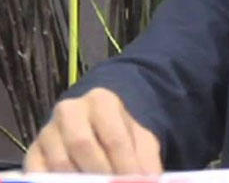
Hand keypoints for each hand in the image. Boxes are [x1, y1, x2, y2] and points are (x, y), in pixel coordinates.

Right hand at [24, 87, 161, 173]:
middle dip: (101, 173)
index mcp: (101, 100)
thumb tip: (150, 180)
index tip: (136, 182)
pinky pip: (38, 174)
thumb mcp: (140, 139)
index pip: (114, 138)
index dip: (126, 166)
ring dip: (78, 181)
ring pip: (59, 163)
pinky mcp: (32, 153)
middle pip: (83, 145)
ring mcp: (47, 131)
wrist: (94, 125)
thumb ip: (146, 159)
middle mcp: (70, 110)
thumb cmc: (119, 132)